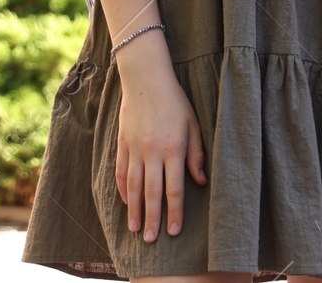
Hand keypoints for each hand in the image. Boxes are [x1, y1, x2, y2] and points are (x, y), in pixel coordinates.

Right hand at [114, 39, 205, 242]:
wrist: (146, 80)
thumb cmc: (175, 101)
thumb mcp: (193, 124)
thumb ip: (196, 154)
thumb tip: (200, 181)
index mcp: (173, 148)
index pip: (174, 188)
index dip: (174, 212)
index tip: (174, 231)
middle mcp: (152, 152)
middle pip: (152, 193)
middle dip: (152, 219)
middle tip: (152, 240)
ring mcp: (135, 149)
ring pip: (134, 186)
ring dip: (135, 210)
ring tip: (136, 229)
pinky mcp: (122, 144)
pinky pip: (121, 172)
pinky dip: (124, 189)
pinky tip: (127, 202)